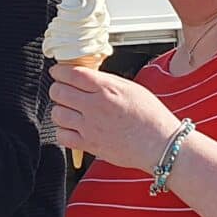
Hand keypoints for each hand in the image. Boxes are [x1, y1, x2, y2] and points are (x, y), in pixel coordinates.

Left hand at [49, 63, 183, 172]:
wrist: (160, 144)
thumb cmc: (151, 118)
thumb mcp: (131, 88)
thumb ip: (107, 82)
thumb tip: (88, 78)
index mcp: (107, 89)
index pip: (72, 74)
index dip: (59, 72)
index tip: (57, 73)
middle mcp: (95, 106)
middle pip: (59, 92)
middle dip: (58, 89)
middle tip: (63, 90)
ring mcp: (90, 127)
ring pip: (57, 113)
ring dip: (60, 110)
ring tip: (69, 110)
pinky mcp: (89, 145)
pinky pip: (62, 136)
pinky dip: (63, 131)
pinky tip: (72, 128)